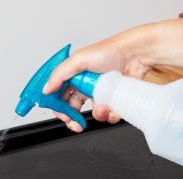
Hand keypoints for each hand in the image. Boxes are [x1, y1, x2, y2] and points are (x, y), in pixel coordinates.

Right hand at [42, 25, 157, 131]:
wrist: (136, 54)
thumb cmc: (110, 51)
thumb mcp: (79, 60)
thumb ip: (60, 75)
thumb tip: (46, 89)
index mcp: (74, 75)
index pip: (59, 94)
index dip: (58, 106)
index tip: (61, 115)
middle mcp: (85, 84)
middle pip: (73, 107)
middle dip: (73, 118)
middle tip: (75, 123)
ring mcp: (99, 92)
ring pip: (92, 113)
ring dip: (97, 114)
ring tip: (103, 108)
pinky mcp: (113, 98)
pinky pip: (109, 113)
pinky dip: (111, 114)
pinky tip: (113, 108)